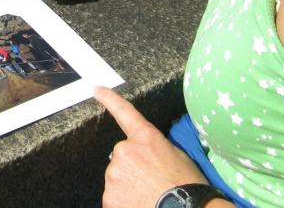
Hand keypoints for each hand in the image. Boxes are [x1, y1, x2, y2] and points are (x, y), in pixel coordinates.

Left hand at [95, 87, 210, 207]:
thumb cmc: (187, 186)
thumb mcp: (176, 156)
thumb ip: (153, 148)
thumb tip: (146, 155)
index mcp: (144, 137)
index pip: (124, 112)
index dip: (108, 98)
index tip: (95, 88)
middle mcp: (125, 150)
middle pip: (122, 157)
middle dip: (133, 167)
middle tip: (152, 181)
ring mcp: (115, 174)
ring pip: (118, 178)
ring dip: (128, 185)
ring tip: (149, 195)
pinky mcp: (110, 196)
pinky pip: (114, 197)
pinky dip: (123, 202)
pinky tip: (140, 204)